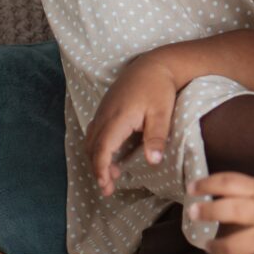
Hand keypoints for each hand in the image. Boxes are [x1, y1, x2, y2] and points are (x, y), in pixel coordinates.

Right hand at [85, 55, 180, 196]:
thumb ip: (156, 138)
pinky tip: (110, 154)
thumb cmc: (159, 88)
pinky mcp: (106, 108)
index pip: (102, 149)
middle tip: (108, 189)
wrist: (154, 64)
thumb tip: (152, 162)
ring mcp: (103, 111)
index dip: (101, 169)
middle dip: (97, 170)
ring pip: (91, 140)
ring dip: (97, 159)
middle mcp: (105, 115)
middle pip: (92, 148)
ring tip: (110, 176)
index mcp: (117, 118)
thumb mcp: (162, 113)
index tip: (105, 185)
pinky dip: (98, 147)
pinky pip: (95, 131)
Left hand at [189, 170, 253, 253]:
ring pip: (234, 248)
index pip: (229, 183)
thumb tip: (220, 195)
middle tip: (193, 212)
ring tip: (208, 246)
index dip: (207, 184)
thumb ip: (252, 188)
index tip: (193, 187)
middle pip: (229, 212)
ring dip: (215, 248)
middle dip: (205, 212)